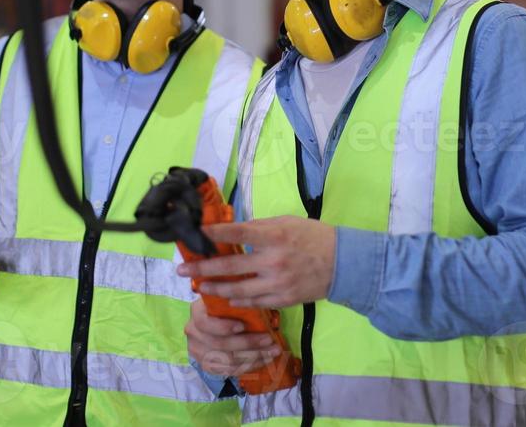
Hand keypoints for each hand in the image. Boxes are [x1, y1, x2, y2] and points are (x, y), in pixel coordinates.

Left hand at [177, 217, 335, 309]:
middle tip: (182, 269)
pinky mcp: (282, 300)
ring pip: (237, 289)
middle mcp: (273, 261)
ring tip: (198, 286)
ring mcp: (277, 284)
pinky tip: (225, 297)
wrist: (343, 264)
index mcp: (275, 236)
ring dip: (215, 288)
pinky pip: (253, 302)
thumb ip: (260, 227)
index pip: (237, 233)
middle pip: (230, 266)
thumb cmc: (313, 237)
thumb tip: (232, 231)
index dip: (213, 234)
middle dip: (202, 268)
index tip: (195, 234)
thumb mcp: (287, 222)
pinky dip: (237, 300)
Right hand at [184, 297, 282, 377]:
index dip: (223, 327)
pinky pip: (230, 371)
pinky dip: (250, 366)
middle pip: (220, 344)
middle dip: (248, 343)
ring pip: (227, 360)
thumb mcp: (229, 299)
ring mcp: (199, 352)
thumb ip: (238, 301)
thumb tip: (258, 303)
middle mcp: (194, 333)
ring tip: (273, 351)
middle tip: (269, 339)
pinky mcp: (207, 366)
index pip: (204, 323)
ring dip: (254, 357)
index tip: (242, 326)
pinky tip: (265, 360)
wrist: (215, 323)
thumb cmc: (227, 308)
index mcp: (197, 313)